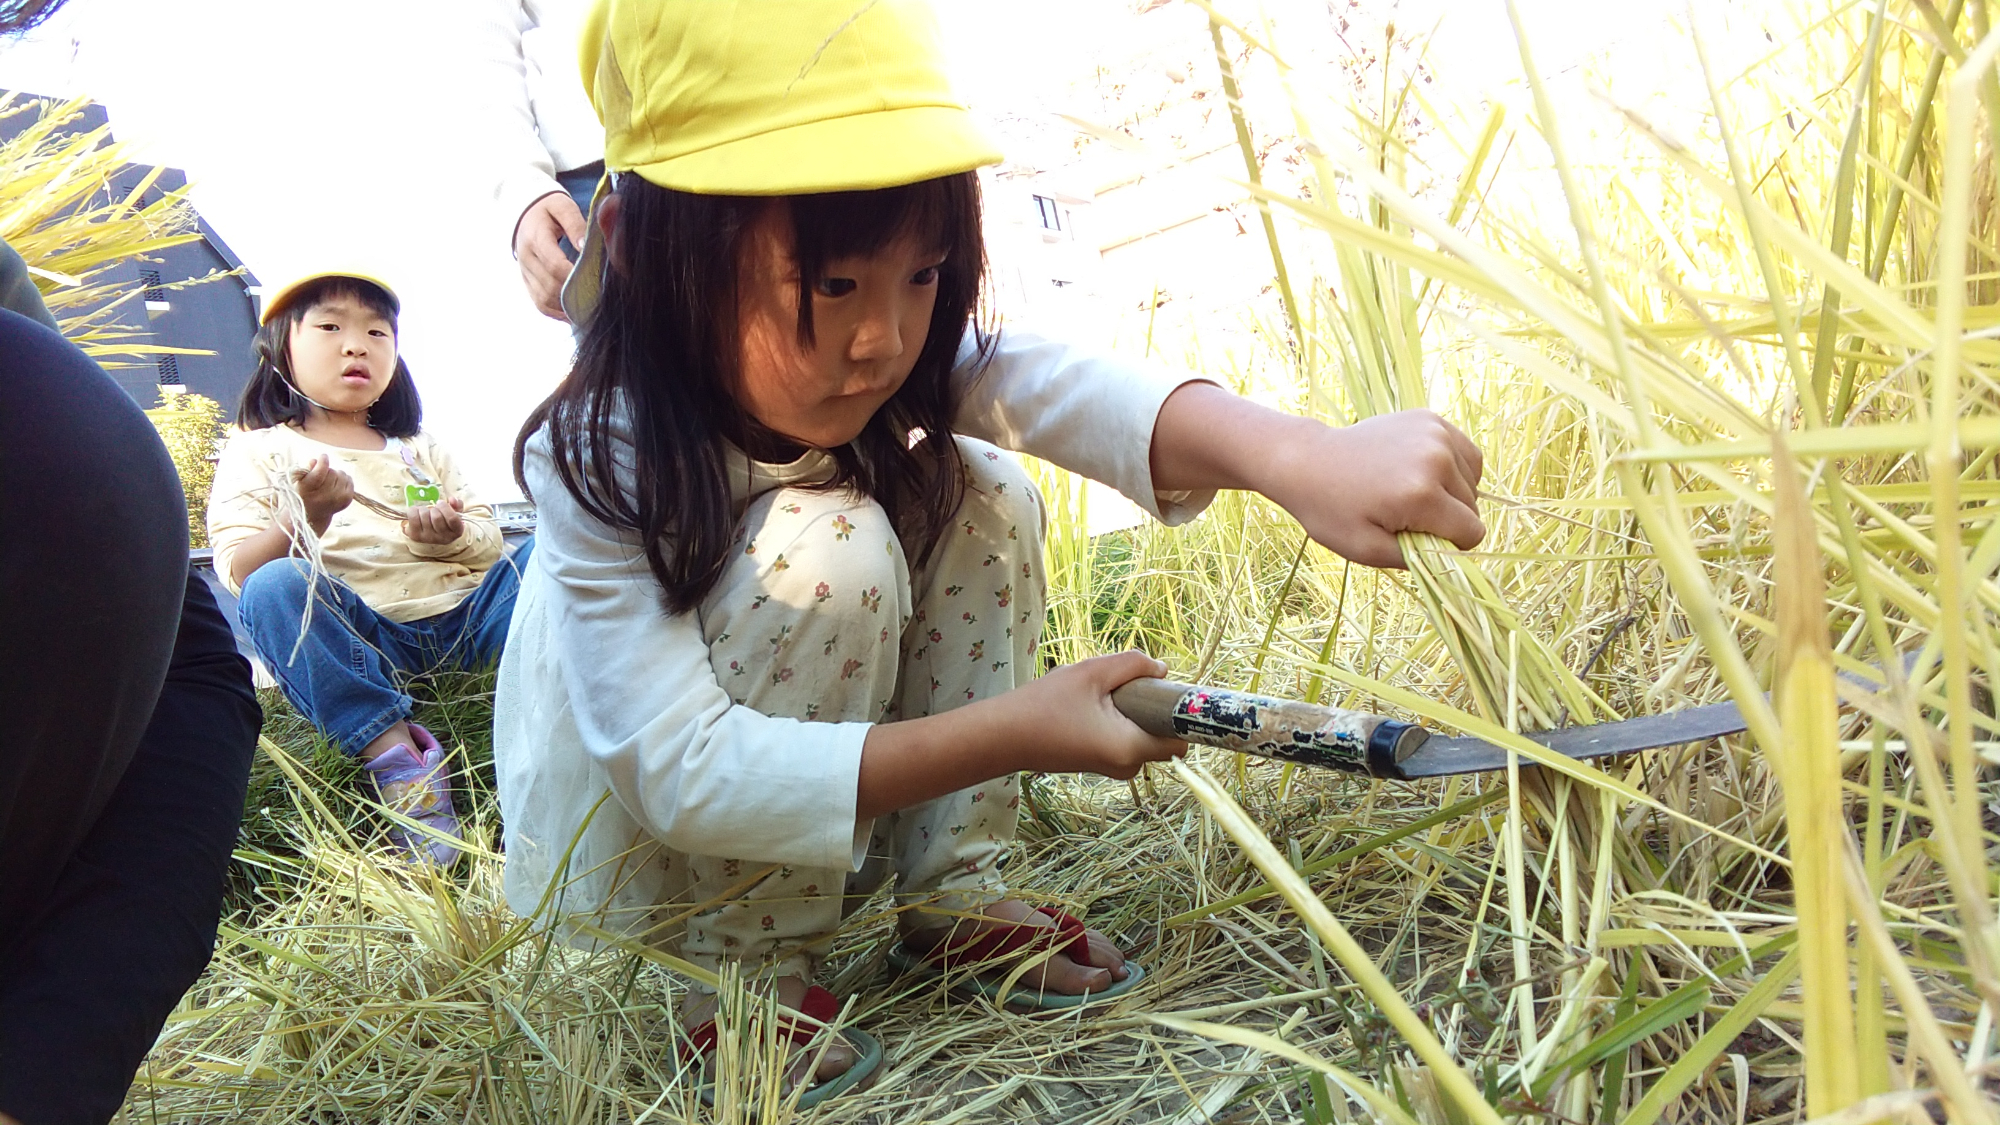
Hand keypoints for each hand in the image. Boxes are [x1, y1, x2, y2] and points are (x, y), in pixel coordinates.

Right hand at [294, 455, 354, 534]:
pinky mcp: (347, 500)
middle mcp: (324, 497)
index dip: (323, 461)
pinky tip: (337, 485)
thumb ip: (306, 470)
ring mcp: (337, 499)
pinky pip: (349, 480)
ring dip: (336, 474)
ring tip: (329, 482)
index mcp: (307, 491)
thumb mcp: (299, 482)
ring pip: (342, 474)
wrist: (314, 515)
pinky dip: (344, 479)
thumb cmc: (305, 494)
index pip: (320, 472)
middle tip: (323, 476)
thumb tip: (315, 460)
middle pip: (332, 472)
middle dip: (328, 470)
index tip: (323, 456)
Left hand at [403, 496, 465, 544]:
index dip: (445, 507)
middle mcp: (443, 538)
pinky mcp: (416, 536)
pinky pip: (413, 516)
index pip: (452, 518)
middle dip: (433, 508)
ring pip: (424, 515)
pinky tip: (417, 514)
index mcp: (456, 532)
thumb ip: (457, 505)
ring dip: (423, 509)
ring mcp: (428, 538)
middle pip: (436, 517)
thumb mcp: (454, 513)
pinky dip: (413, 510)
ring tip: (425, 513)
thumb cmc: (443, 521)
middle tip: (433, 510)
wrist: (429, 533)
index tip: (440, 503)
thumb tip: (452, 500)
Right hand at [513, 190, 586, 320]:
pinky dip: (557, 312)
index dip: (575, 277)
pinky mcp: (527, 282)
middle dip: (574, 295)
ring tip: (589, 308)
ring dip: (566, 308)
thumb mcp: (563, 208)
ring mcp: (525, 273)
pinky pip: (540, 304)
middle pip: (550, 287)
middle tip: (599, 299)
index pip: (555, 265)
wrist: (525, 212)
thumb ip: (576, 225)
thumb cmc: (549, 209)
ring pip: (544, 300)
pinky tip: (574, 312)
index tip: (596, 282)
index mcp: (535, 238)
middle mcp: (526, 259)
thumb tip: (585, 248)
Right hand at [1010, 650, 1186, 778]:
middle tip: (1118, 687)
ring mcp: (1111, 767)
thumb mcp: (1091, 672)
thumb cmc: (1044, 705)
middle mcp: (1126, 766)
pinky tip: (1085, 706)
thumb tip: (1162, 670)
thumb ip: (1133, 665)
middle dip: (1150, 709)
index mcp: (1130, 749)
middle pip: (1160, 736)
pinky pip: (1122, 739)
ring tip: (1095, 695)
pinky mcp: (1097, 762)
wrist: (1002, 736)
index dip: (1179, 716)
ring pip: (1140, 735)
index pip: (1180, 742)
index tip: (1164, 693)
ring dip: (1129, 712)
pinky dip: (1114, 720)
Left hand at [1262, 410, 1484, 568]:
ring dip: (1452, 494)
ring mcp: (1435, 434)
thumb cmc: (1332, 512)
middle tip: (1405, 514)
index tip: (1418, 538)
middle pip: (1473, 507)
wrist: (1308, 461)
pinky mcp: (1431, 420)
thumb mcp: (1368, 551)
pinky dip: (1454, 469)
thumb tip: (1456, 558)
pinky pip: (1466, 455)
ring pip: (1473, 482)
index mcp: (1422, 495)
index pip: (1472, 533)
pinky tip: (1424, 474)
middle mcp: (1436, 459)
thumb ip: (1419, 560)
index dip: (1449, 544)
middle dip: (1448, 519)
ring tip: (1413, 492)